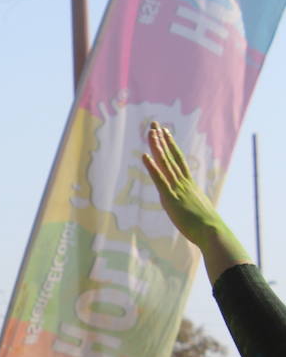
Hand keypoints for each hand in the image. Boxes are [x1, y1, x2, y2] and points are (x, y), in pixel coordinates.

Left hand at [142, 121, 222, 247]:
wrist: (213, 232)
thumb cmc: (206, 227)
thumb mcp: (197, 211)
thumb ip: (192, 205)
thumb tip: (191, 207)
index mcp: (188, 185)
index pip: (178, 160)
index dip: (171, 145)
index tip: (165, 132)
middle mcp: (183, 183)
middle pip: (171, 156)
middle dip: (162, 140)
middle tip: (154, 124)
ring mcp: (177, 189)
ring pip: (165, 164)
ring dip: (157, 147)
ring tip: (150, 132)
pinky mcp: (170, 198)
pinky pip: (159, 180)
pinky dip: (152, 167)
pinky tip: (144, 156)